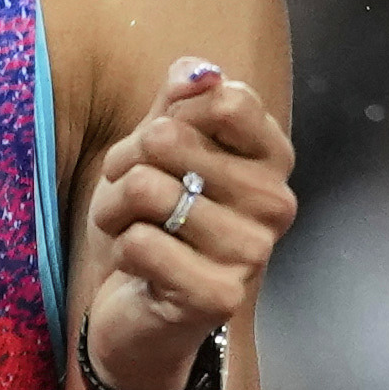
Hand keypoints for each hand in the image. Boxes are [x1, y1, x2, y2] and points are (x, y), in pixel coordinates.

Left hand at [74, 56, 295, 389]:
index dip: (170, 113)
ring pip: (148, 189)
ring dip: (113, 207)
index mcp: (272, 159)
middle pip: (170, 139)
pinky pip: (139, 241)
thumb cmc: (156, 224)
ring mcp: (253, 252)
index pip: (227, 99)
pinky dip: (120, 248)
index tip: (159, 143)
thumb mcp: (162, 150)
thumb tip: (201, 72)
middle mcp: (275, 203)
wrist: (144, 317)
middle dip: (127, 162)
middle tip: (128, 193)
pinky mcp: (220, 296)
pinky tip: (136, 266)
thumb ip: (181, 101)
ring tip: (125, 226)